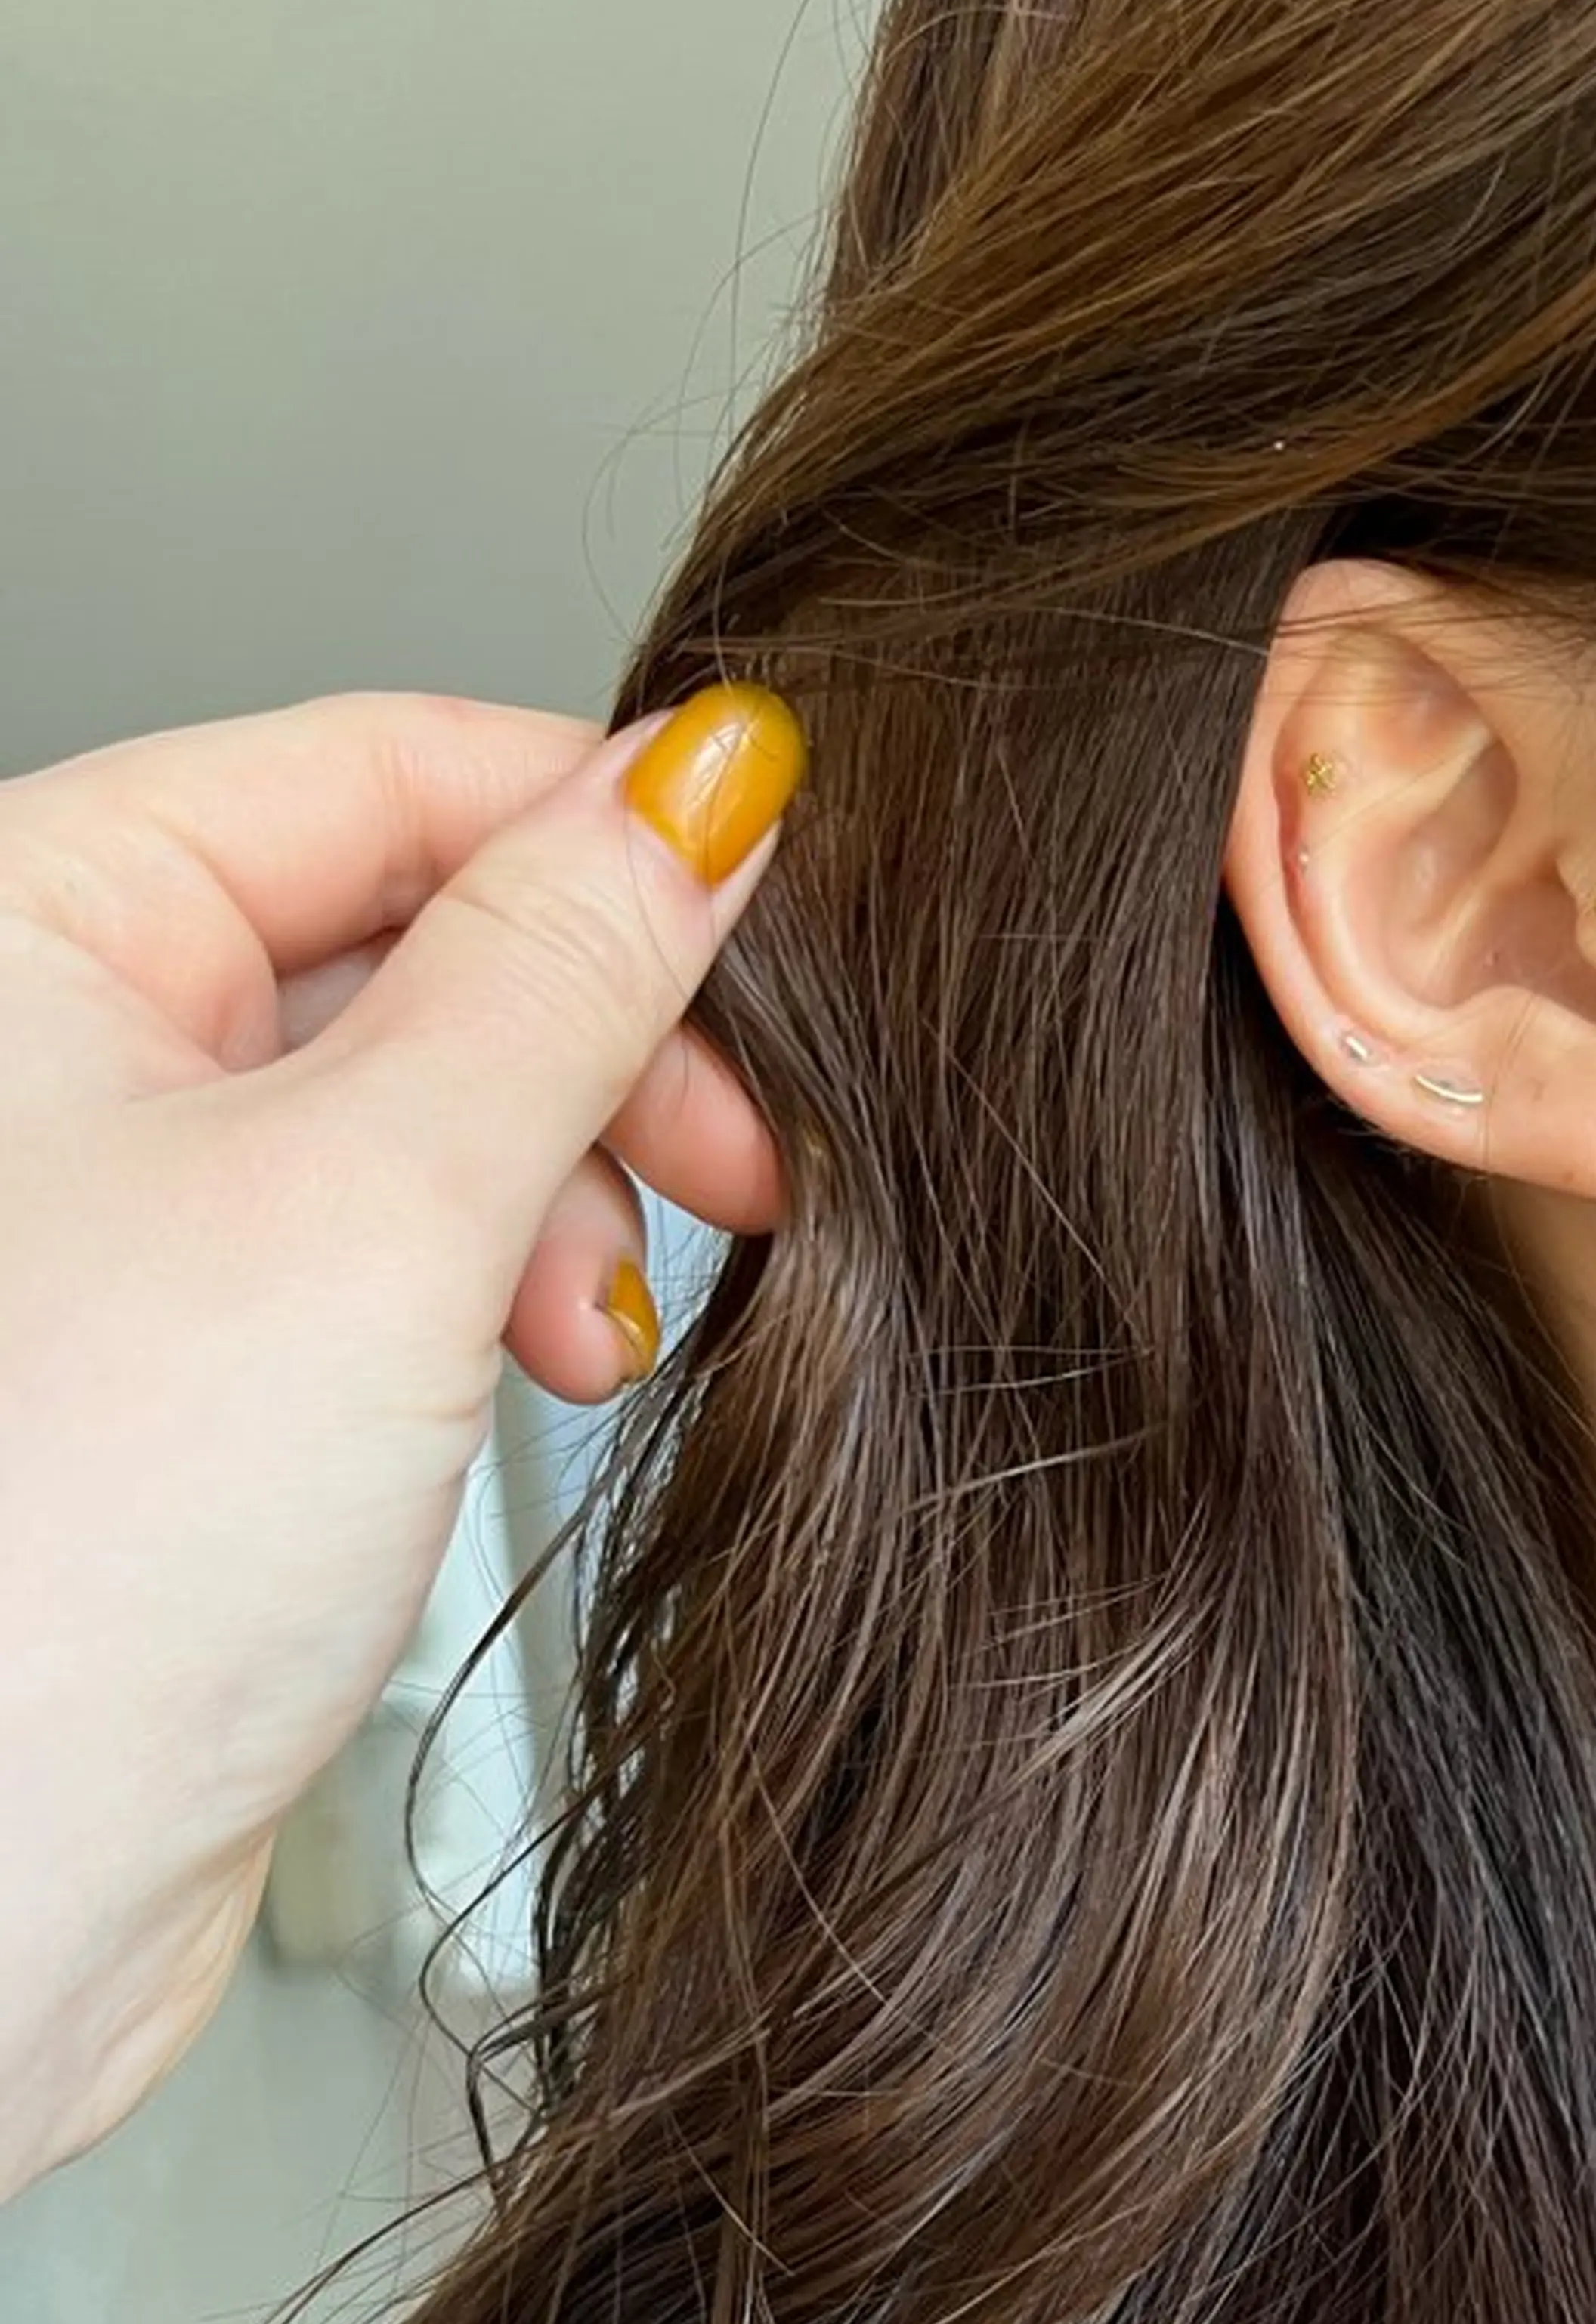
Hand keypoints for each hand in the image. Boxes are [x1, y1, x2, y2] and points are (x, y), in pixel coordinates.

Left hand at [0, 682, 803, 2202]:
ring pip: (417, 1105)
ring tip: (608, 1321)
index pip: (383, 767)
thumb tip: (703, 783)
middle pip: (412, 932)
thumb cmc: (69, 1557)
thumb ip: (561, 968)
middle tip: (748, 1161)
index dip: (609, 831)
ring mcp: (116, 1213)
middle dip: (604, 1047)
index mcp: (42, 917)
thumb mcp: (381, 1196)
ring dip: (559, 1192)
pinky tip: (543, 1376)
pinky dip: (493, 1296)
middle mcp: (57, 1044)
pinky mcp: (183, 1368)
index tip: (793, 912)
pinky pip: (386, 1253)